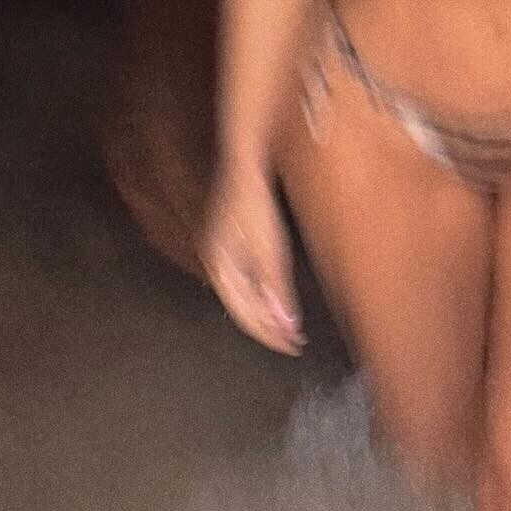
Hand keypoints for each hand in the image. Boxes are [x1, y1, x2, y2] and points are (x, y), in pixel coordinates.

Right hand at [200, 165, 304, 354]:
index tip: (291, 345)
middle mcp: (216, 267)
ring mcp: (220, 256)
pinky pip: (243, 283)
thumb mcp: (271, 248)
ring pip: (242, 298)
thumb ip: (275, 286)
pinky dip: (260, 296)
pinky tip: (275, 298)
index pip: (245, 315)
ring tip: (289, 325)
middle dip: (268, 328)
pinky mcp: (229, 247)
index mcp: (221, 270)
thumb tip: (284, 324)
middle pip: (242, 310)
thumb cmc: (256, 204)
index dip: (269, 334)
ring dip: (265, 314)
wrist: (245, 164)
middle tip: (294, 341)